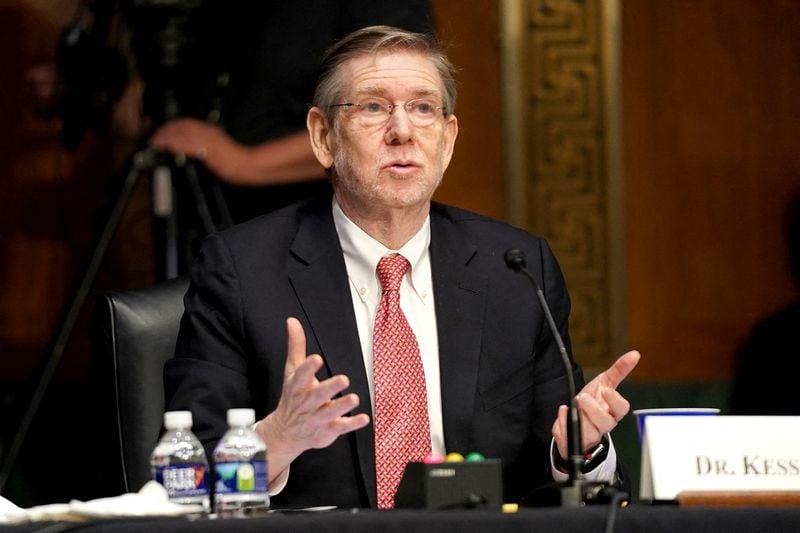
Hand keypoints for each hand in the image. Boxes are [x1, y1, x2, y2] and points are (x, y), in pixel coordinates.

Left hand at [149, 118, 245, 179]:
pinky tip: (167, 146)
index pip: (189, 123)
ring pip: (182, 135)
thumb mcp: (223, 146)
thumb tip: (199, 148)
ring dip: (167, 137)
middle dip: (167, 130)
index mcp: (212, 130)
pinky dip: (175, 144)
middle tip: (156, 135)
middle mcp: (208, 132)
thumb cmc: (238, 159)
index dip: (174, 125)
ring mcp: (207, 140)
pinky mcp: (206, 150)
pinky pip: (186, 145)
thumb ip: (210, 144)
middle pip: (182, 127)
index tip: (165, 129)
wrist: (246, 164)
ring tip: (156, 141)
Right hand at [255, 318, 369, 479]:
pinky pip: (341, 427)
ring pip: (330, 412)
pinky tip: (364, 418)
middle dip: (329, 388)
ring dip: (342, 406)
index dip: (308, 367)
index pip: (301, 375)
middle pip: (317, 395)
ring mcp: (317, 418)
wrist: (285, 432)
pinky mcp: (327, 430)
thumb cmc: (293, 396)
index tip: (317, 358)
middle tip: (344, 378)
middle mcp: (307, 403)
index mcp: (298, 386)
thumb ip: (296, 345)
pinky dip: (352, 423)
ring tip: (355, 398)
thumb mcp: (292, 370)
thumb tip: (292, 320)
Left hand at [552, 350, 639, 459]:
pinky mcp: (574, 440)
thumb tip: (634, 354)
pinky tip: (563, 411)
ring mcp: (589, 434)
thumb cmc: (595, 400)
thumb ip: (619, 370)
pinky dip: (563, 423)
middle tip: (584, 397)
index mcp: (613, 411)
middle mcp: (603, 424)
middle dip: (594, 410)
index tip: (606, 390)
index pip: (621, 409)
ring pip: (588, 432)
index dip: (615, 401)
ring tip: (574, 404)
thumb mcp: (605, 382)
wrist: (579, 417)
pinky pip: (568, 436)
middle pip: (605, 423)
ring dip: (579, 417)